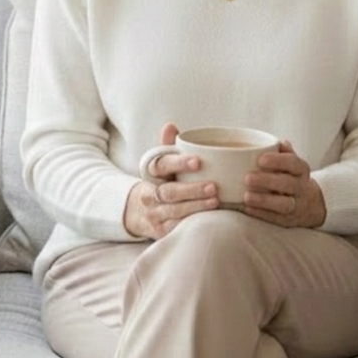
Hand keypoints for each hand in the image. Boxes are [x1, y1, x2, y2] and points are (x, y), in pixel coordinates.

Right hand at [124, 123, 219, 238]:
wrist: (141, 213)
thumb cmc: (162, 183)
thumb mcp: (162, 165)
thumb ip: (168, 146)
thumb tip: (170, 126)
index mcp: (151, 173)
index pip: (162, 165)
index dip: (179, 163)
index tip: (198, 161)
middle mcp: (149, 195)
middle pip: (169, 192)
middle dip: (192, 190)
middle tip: (214, 187)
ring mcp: (154, 214)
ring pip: (174, 212)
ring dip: (196, 207)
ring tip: (216, 202)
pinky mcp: (161, 232)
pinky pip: (177, 228)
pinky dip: (193, 223)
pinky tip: (209, 219)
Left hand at [242, 140, 326, 228]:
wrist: (310, 205)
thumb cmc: (292, 178)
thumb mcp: (293, 164)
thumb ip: (284, 153)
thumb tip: (279, 142)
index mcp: (302, 170)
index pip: (294, 163)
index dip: (278, 161)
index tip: (260, 159)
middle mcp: (302, 188)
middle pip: (288, 184)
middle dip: (267, 181)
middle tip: (247, 178)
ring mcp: (297, 206)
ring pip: (283, 204)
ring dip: (264, 200)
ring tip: (246, 196)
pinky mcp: (288, 221)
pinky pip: (275, 218)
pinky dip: (260, 214)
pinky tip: (247, 208)